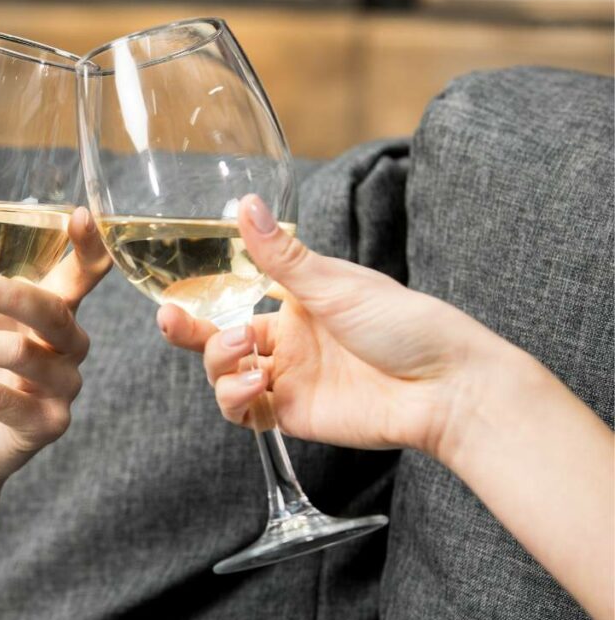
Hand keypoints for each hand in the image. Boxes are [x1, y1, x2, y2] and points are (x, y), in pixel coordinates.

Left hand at [0, 207, 109, 586]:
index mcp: (52, 311)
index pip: (85, 273)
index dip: (88, 245)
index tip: (79, 214)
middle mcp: (68, 346)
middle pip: (56, 312)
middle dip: (15, 295)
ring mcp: (62, 387)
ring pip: (21, 355)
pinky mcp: (45, 424)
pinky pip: (1, 399)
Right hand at [157, 194, 516, 460]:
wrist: (446, 387)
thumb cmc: (406, 325)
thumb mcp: (336, 284)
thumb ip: (282, 256)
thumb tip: (245, 204)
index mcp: (297, 303)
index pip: (235, 300)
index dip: (200, 301)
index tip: (172, 297)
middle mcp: (288, 342)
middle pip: (218, 341)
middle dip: (191, 333)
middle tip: (173, 320)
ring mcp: (289, 380)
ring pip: (224, 375)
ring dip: (220, 361)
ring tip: (245, 351)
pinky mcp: (293, 415)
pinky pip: (245, 412)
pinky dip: (235, 398)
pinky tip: (253, 384)